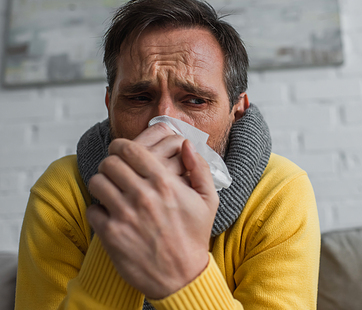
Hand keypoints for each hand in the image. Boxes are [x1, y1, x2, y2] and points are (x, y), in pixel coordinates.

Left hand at [86, 123, 218, 298]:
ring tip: (110, 190)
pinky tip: (110, 215)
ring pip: (97, 182)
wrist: (182, 276)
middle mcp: (143, 195)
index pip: (130, 149)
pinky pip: (92, 210)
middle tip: (115, 171)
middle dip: (110, 163)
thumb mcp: (208, 200)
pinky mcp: (112, 235)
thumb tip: (187, 145)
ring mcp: (125, 215)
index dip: (121, 145)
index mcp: (164, 183)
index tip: (120, 150)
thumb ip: (199, 168)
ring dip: (101, 183)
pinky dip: (98, 211)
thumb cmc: (194, 237)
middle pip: (110, 163)